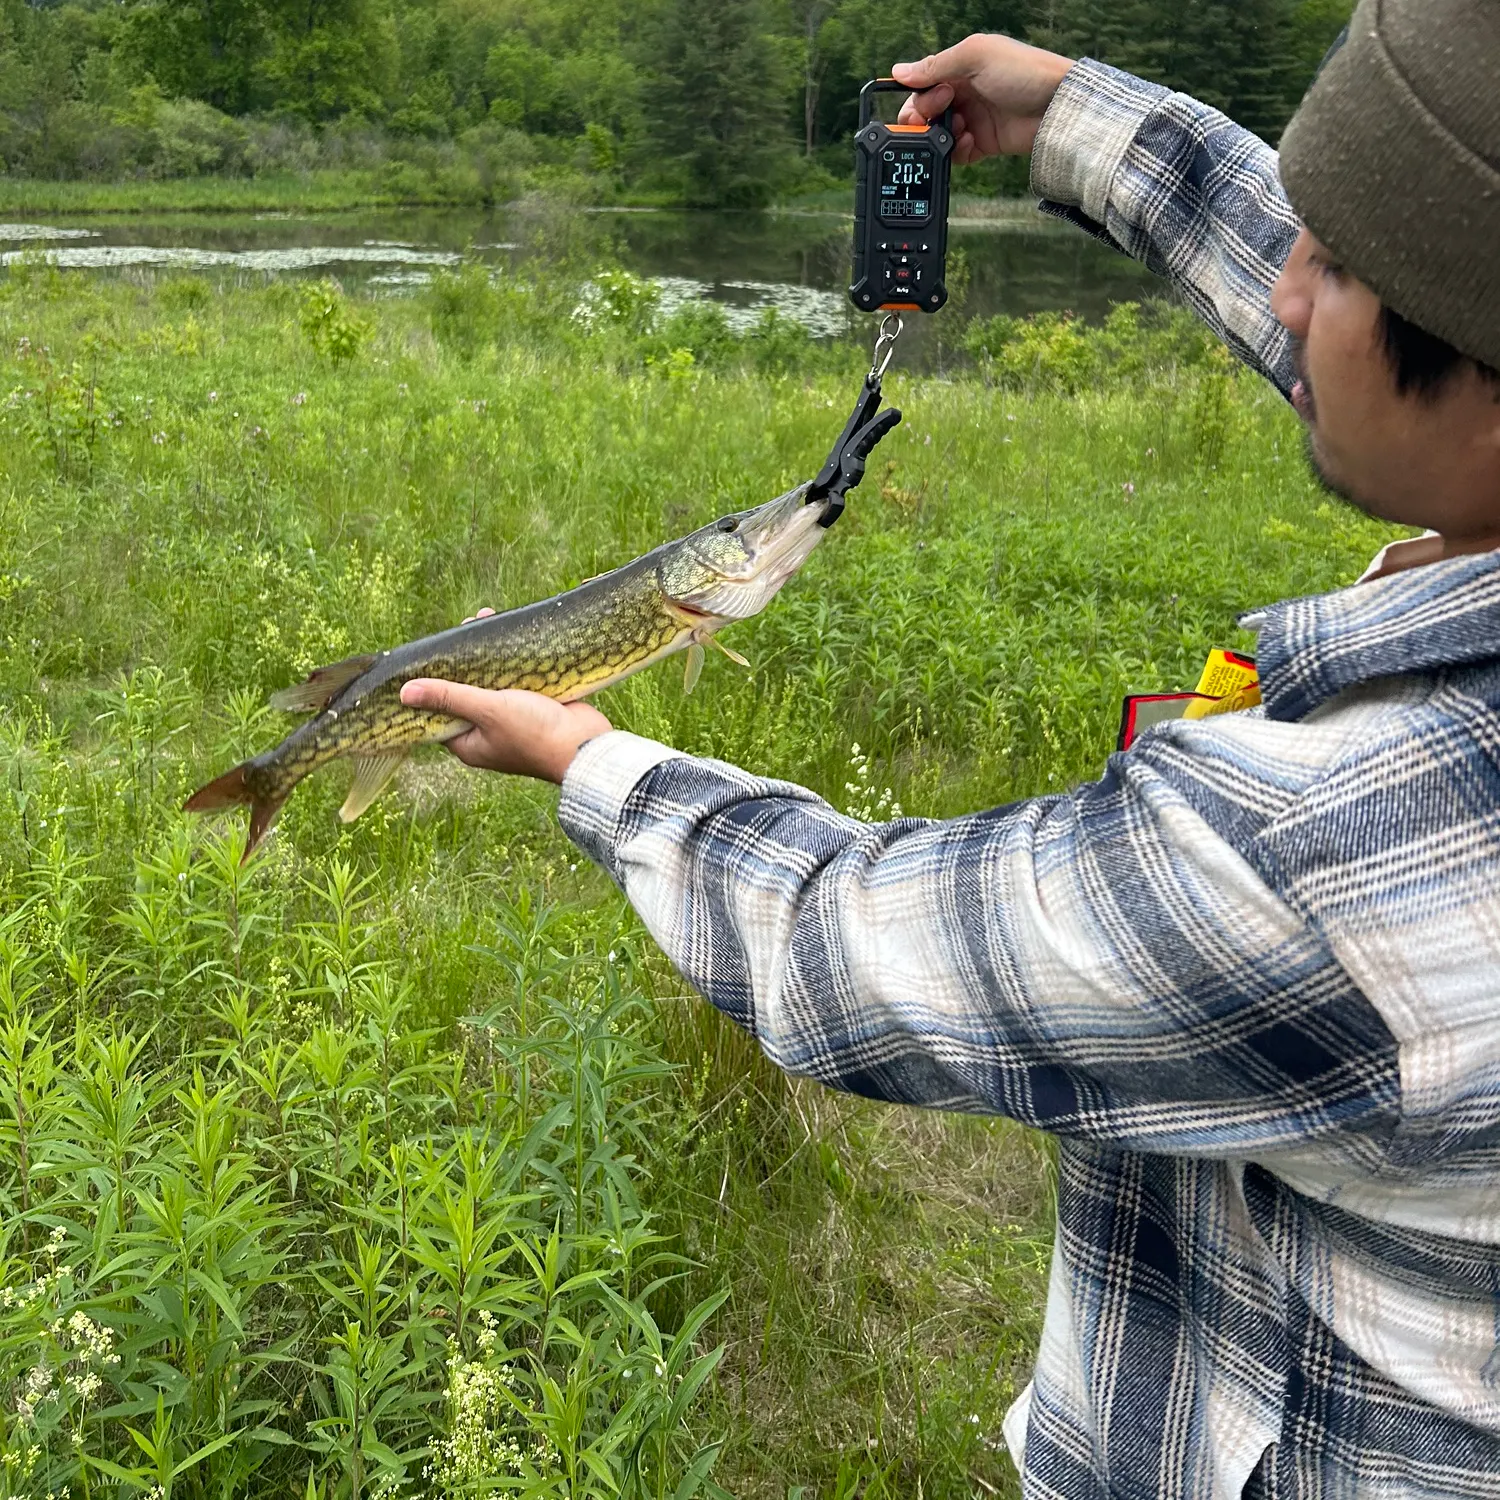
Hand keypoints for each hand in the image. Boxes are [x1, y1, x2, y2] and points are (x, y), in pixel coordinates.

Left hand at [400, 610, 612, 783]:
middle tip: (459, 631)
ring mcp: (513, 720)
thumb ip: (449, 697)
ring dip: (487, 656)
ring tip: (483, 621)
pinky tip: (508, 635)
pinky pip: (517, 681)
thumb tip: (405, 692)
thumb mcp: (488, 711)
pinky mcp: (536, 707)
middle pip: (465, 693)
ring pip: (492, 683)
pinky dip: (512, 661)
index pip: (438, 713)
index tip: (426, 657)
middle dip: (462, 663)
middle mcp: (488, 734)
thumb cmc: (535, 735)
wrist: (588, 747)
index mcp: (469, 744)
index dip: (430, 685)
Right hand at [893, 35, 1074, 163]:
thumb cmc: (1024, 72)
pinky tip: (967, 142)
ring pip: (939, 134)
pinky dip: (956, 152)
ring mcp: (974, 119)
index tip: (927, 103)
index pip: (923, 85)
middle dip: (924, 119)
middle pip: (926, 111)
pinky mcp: (983, 143)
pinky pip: (957, 153)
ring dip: (940, 135)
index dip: (918, 97)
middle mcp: (964, 93)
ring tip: (959, 130)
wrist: (1057, 106)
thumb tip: (898, 71)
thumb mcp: (976, 57)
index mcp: (960, 68)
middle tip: (932, 122)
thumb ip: (936, 65)